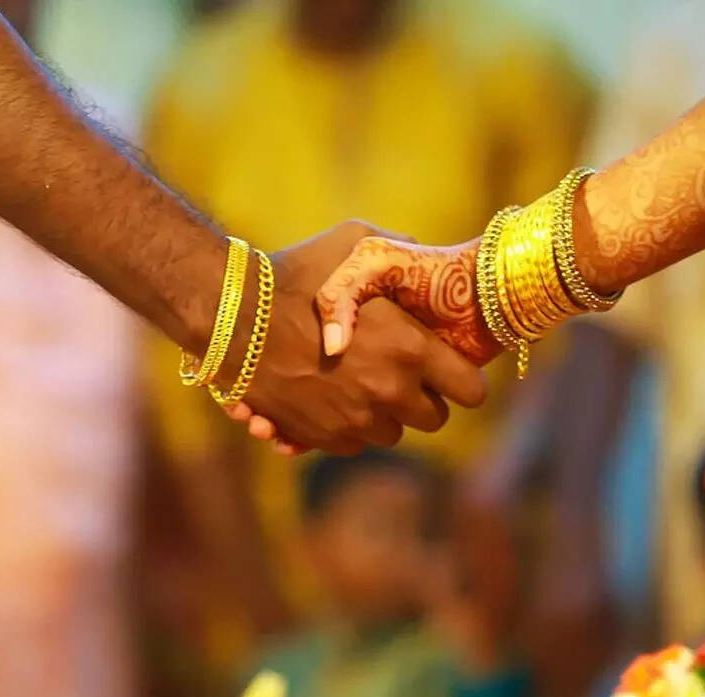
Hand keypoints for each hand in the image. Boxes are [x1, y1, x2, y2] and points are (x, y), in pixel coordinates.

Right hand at [232, 221, 487, 454]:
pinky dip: (350, 425)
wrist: (233, 317)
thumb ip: (403, 255)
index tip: (451, 370)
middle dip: (424, 398)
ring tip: (362, 380)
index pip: (471, 389)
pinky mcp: (325, 437)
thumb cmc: (296, 274)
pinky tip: (332, 393)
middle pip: (435, 419)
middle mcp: (389, 391)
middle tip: (403, 373)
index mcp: (410, 348)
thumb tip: (430, 260)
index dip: (465, 380)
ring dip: (386, 413)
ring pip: (394, 433)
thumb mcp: (357, 245)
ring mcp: (356, 420)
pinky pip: (356, 443)